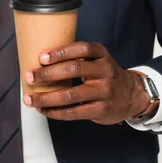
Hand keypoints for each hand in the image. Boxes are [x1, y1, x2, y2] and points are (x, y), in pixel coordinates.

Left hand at [23, 42, 150, 124]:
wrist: (132, 95)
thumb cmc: (103, 75)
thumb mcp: (97, 60)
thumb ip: (75, 58)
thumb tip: (39, 61)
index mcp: (102, 55)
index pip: (82, 49)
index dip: (61, 52)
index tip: (41, 57)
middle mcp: (105, 71)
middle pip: (74, 70)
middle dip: (47, 74)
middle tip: (29, 77)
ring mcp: (104, 92)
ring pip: (70, 95)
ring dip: (46, 98)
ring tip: (29, 99)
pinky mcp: (101, 110)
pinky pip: (74, 112)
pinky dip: (55, 112)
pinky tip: (43, 110)